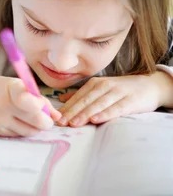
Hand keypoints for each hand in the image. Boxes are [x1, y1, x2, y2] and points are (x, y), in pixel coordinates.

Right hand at [0, 75, 60, 136]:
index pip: (27, 99)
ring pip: (31, 131)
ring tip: (28, 117)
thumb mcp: (17, 85)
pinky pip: (20, 135)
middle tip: (44, 117)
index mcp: (11, 89)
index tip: (40, 104)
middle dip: (46, 121)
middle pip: (37, 121)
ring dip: (35, 126)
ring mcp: (1, 121)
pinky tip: (17, 121)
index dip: (39, 104)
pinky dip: (23, 129)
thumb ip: (38, 98)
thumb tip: (58, 117)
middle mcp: (4, 106)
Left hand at [56, 72, 172, 126]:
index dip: (67, 108)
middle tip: (61, 122)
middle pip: (85, 101)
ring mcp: (117, 92)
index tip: (56, 118)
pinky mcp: (130, 100)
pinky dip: (105, 114)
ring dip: (85, 114)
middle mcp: (104, 86)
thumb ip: (82, 95)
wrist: (149, 86)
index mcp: (95, 84)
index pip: (78, 97)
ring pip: (98, 104)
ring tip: (74, 123)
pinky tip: (96, 120)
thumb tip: (61, 100)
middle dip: (72, 112)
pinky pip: (116, 108)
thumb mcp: (100, 88)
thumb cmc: (121, 90)